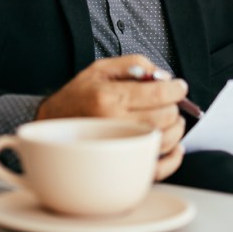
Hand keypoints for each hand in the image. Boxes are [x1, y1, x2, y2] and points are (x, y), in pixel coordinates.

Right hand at [36, 55, 187, 181]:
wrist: (53, 123)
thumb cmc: (78, 95)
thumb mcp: (101, 68)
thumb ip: (135, 64)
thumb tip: (164, 76)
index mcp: (109, 98)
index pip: (158, 94)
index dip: (176, 89)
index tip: (179, 86)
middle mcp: (115, 124)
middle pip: (165, 116)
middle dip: (174, 106)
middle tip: (169, 101)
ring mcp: (120, 148)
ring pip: (166, 140)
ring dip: (176, 127)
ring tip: (169, 118)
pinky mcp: (123, 164)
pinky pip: (159, 167)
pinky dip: (174, 157)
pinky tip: (174, 145)